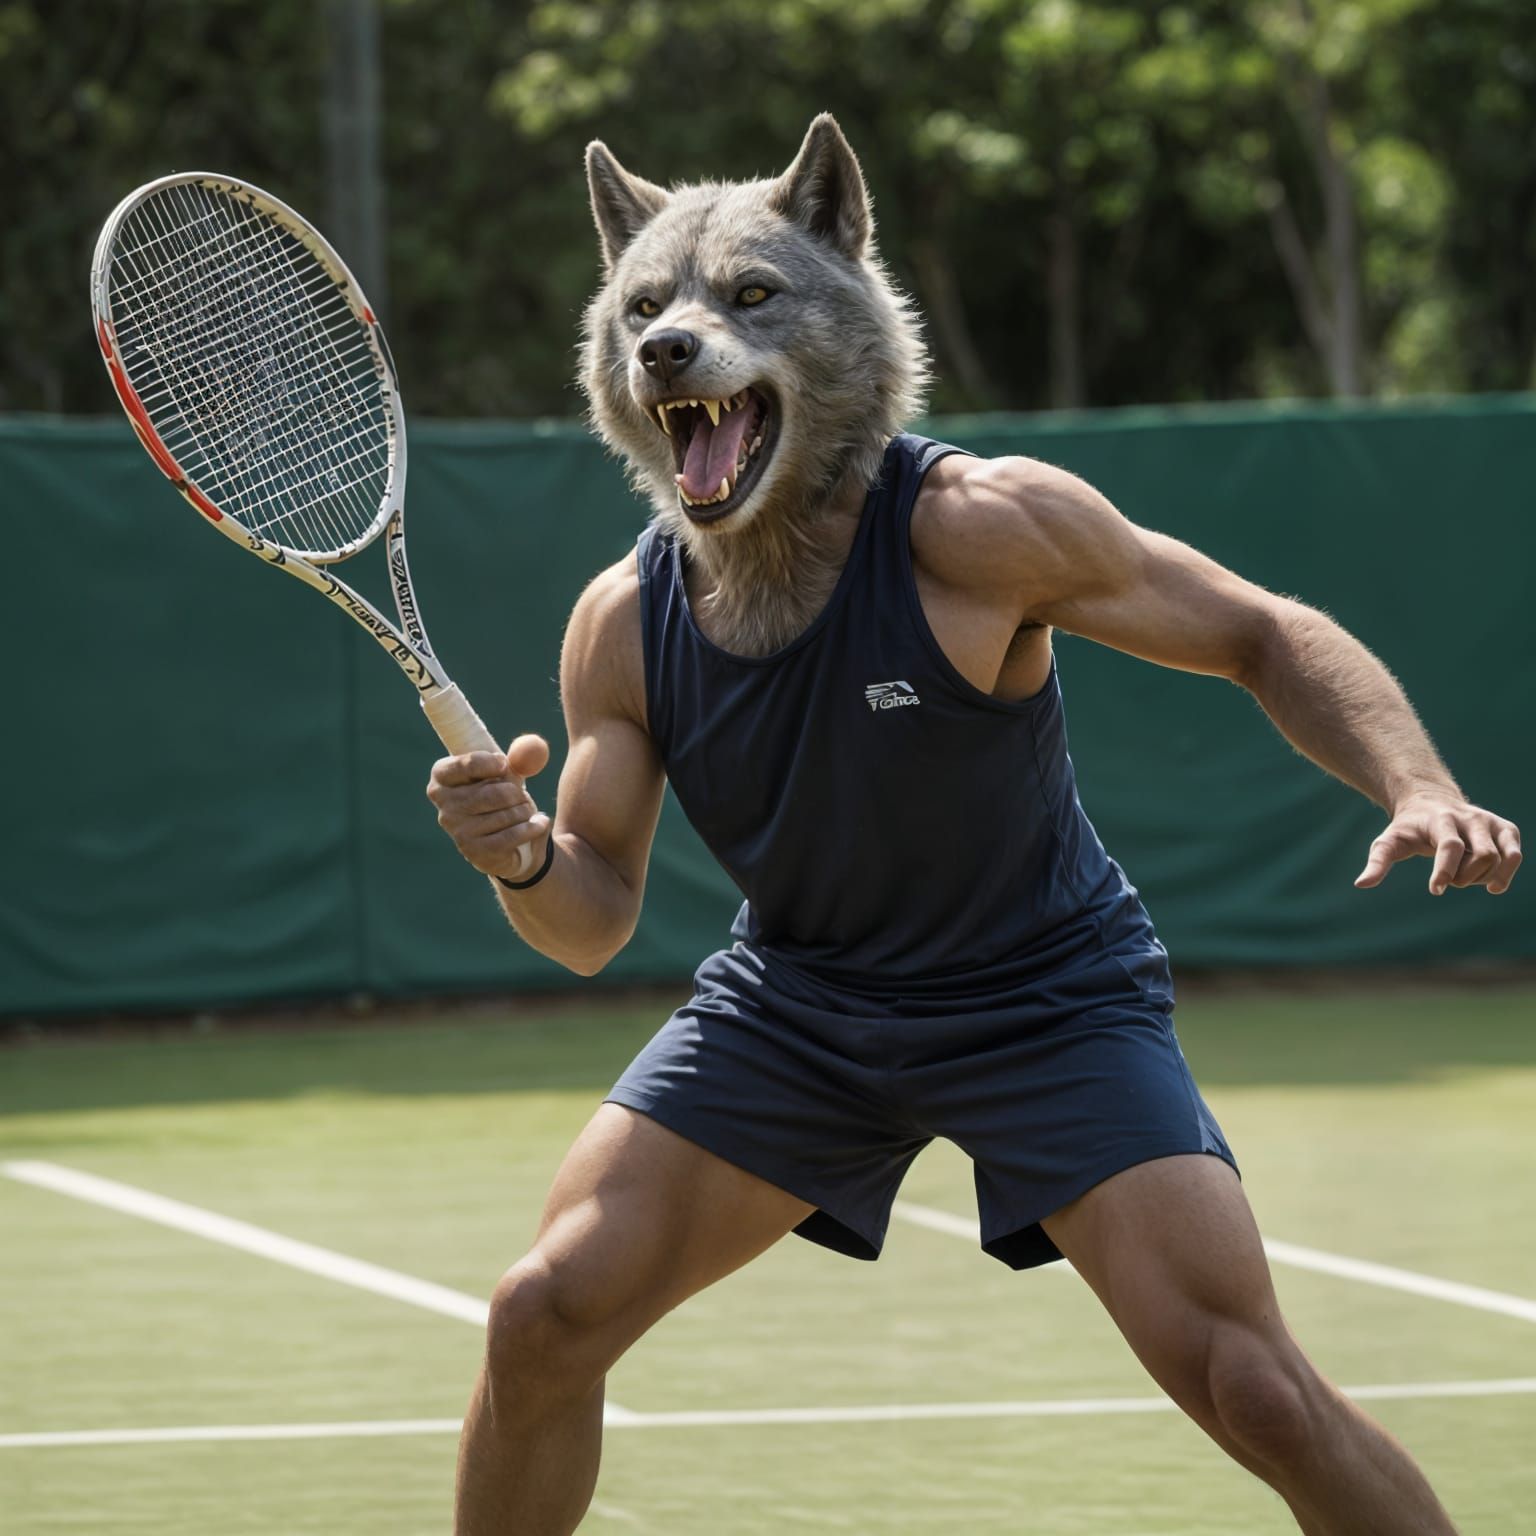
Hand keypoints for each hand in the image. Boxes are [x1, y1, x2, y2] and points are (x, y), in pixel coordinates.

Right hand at [426, 734, 551, 882]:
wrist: (512, 842)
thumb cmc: (503, 798)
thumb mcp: (508, 774)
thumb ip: (519, 758)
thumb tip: (528, 751)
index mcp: (443, 778)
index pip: (466, 765)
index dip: (490, 763)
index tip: (504, 765)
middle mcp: (444, 806)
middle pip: (491, 792)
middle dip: (515, 793)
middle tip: (521, 796)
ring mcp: (458, 831)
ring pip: (505, 814)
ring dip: (525, 811)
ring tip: (524, 812)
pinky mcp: (475, 851)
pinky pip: (512, 835)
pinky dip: (532, 827)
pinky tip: (538, 824)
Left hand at [1355, 791, 1521, 895]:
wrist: (1429, 802)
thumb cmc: (1407, 828)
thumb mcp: (1388, 842)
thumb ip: (1377, 863)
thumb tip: (1361, 884)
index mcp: (1441, 820)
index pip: (1451, 846)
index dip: (1446, 870)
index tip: (1436, 890)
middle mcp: (1470, 817)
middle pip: (1482, 855)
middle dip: (1465, 877)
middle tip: (1450, 881)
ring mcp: (1489, 822)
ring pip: (1500, 856)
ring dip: (1483, 877)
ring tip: (1465, 878)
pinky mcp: (1505, 829)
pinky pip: (1514, 854)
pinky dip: (1506, 873)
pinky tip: (1493, 885)